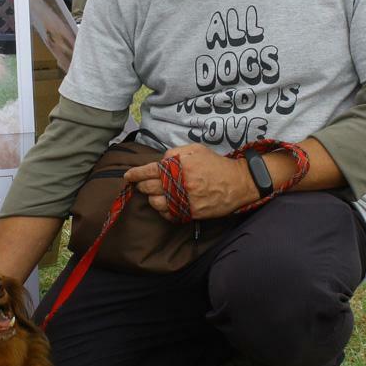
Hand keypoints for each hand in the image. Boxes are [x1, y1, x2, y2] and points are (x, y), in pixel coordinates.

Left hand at [124, 144, 256, 220]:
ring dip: (152, 199)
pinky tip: (166, 204)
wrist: (237, 182)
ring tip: (157, 194)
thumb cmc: (215, 164)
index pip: (148, 171)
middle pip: (149, 188)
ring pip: (155, 204)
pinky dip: (163, 211)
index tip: (128, 176)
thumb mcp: (195, 150)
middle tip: (142, 184)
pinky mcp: (191, 213)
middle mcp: (179, 184)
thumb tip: (158, 162)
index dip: (135, 174)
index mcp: (178, 166)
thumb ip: (173, 153)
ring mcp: (184, 200)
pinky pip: (168, 215)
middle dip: (142, 185)